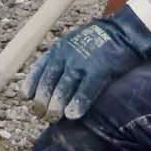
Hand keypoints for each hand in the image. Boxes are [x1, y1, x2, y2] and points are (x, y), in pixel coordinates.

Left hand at [24, 9, 150, 121]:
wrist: (124, 31)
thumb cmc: (97, 42)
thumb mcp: (72, 44)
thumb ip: (60, 61)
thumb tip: (49, 85)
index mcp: (58, 49)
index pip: (38, 69)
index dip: (30, 86)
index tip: (26, 98)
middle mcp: (66, 55)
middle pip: (48, 82)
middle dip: (42, 101)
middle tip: (42, 115)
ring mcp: (82, 62)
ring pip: (63, 88)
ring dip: (56, 106)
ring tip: (53, 118)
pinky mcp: (100, 69)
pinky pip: (85, 90)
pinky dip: (78, 103)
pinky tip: (73, 115)